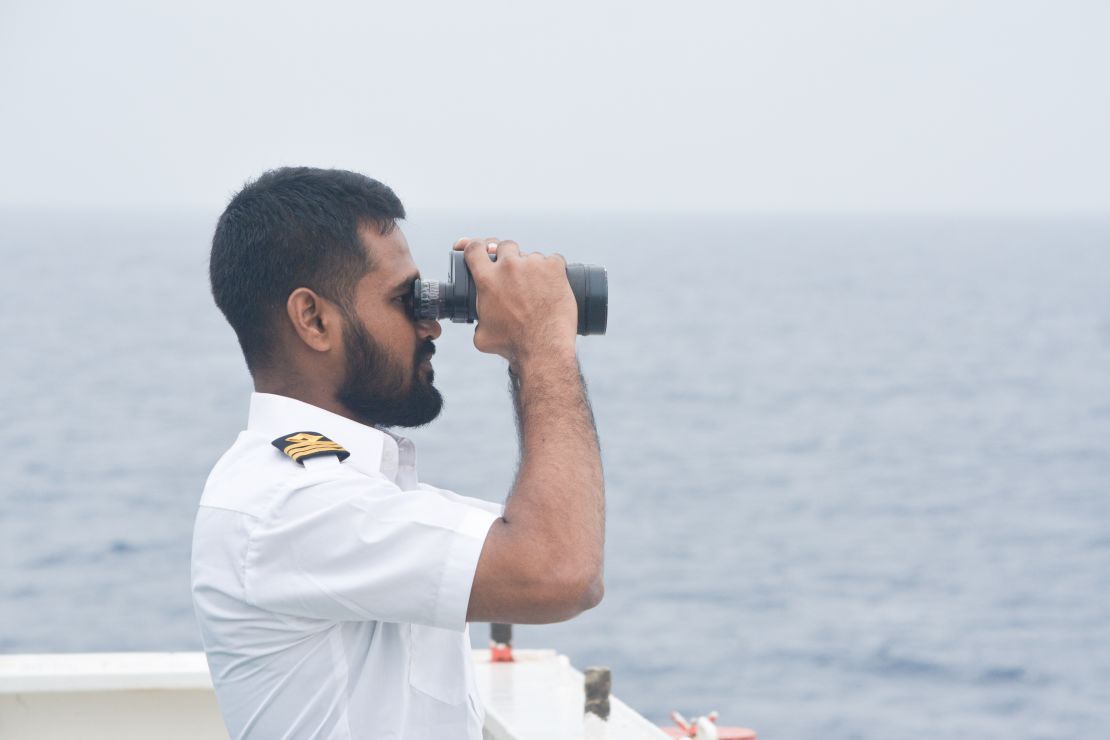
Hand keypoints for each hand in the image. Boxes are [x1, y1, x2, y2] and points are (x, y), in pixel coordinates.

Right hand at [452, 237, 576, 363]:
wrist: (543, 348)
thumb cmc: (512, 345)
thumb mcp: (482, 336)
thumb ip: (478, 322)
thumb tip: (479, 322)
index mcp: (487, 279)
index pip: (475, 248)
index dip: (477, 246)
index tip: (482, 249)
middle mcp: (509, 266)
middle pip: (505, 245)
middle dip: (508, 255)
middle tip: (515, 272)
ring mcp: (533, 264)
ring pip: (531, 256)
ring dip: (533, 267)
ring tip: (538, 290)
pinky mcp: (555, 267)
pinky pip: (554, 260)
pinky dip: (554, 270)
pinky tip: (554, 285)